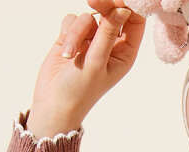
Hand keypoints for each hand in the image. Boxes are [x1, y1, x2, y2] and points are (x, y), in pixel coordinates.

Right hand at [28, 3, 145, 133]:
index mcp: (125, 53)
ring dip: (77, 32)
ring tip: (70, 55)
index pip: (135, 21)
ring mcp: (92, 39)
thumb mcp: (96, 62)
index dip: (127, 6)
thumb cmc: (79, 91)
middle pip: (113, 11)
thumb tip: (122, 9)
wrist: (53, 103)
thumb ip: (108, 33)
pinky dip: (67, 33)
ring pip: (88, 16)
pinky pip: (72, 20)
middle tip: (91, 2)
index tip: (116, 1)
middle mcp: (111, 44)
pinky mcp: (73, 37)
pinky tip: (65, 52)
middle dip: (102, 6)